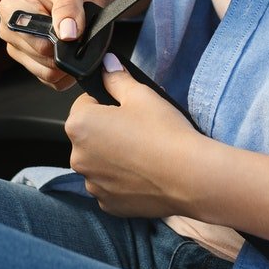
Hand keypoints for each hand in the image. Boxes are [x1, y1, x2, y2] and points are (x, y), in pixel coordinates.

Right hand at [0, 0, 110, 90]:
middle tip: (79, 29)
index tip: (74, 27)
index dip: (59, 39)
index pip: (34, 39)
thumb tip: (67, 35)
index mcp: (11, 8)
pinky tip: (75, 52)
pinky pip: (52, 80)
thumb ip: (68, 7)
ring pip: (46, 73)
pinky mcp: (32, 62)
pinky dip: (68, 73)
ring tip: (77, 38)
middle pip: (40, 59)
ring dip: (68, 62)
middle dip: (65, 49)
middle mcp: (9, 30)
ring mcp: (19, 49)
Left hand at [65, 56, 207, 216]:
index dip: (106, 103)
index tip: (126, 109)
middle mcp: (78, 157)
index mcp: (79, 125)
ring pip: (99, 162)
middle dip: (108, 131)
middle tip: (138, 130)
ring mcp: (92, 184)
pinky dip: (122, 180)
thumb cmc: (165, 133)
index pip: (84, 105)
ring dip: (113, 157)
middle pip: (89, 136)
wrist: (190, 177)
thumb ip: (117, 79)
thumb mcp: (141, 95)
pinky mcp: (108, 204)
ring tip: (143, 153)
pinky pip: (110, 186)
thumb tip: (106, 65)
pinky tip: (144, 173)